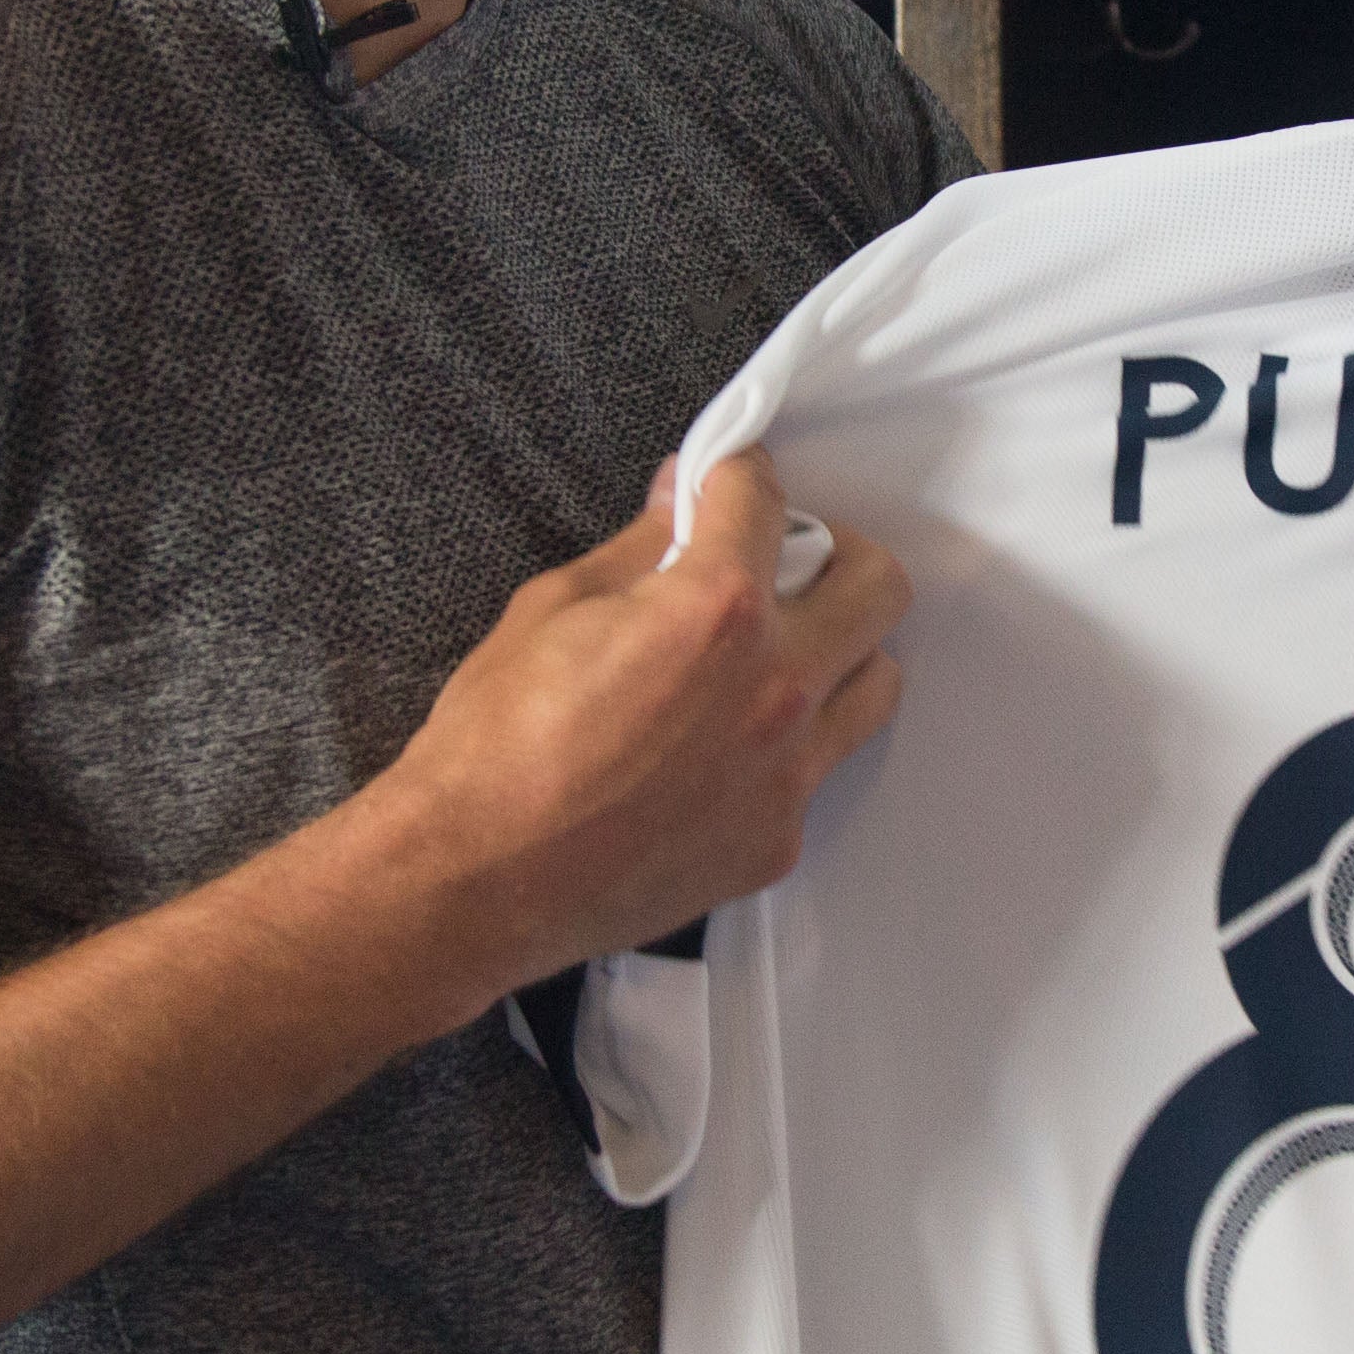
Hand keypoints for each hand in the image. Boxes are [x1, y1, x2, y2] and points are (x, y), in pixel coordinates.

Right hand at [363, 448, 909, 991]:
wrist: (476, 881)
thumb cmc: (495, 747)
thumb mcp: (551, 610)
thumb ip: (638, 551)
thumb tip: (678, 506)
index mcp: (715, 611)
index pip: (764, 498)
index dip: (737, 472)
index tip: (729, 479)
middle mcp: (775, 687)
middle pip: (877, 585)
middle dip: (833, 553)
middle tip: (781, 562)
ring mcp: (787, 771)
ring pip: (876, 681)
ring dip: (837, 651)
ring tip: (775, 657)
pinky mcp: (778, 839)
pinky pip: (819, 770)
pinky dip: (787, 745)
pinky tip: (727, 748)